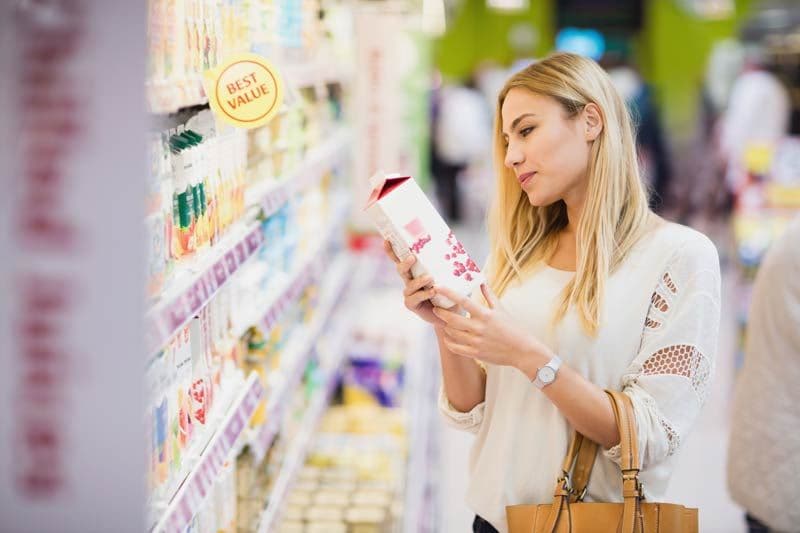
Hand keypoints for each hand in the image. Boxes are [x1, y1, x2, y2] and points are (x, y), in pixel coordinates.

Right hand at [383, 240, 445, 326]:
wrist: (451, 313)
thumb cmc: (449, 291)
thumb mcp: (449, 275)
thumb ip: (448, 264)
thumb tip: (454, 245)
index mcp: (414, 271)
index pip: (401, 259)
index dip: (393, 250)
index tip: (387, 240)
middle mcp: (409, 280)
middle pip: (401, 269)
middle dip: (404, 263)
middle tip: (412, 257)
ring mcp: (409, 293)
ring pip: (410, 285)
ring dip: (419, 280)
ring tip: (430, 278)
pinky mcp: (411, 304)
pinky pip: (416, 297)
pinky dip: (425, 293)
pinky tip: (433, 291)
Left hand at [431, 284, 550, 367]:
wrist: (522, 351)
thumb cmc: (513, 328)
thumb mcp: (501, 310)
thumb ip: (489, 295)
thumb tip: (482, 282)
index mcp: (485, 315)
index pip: (463, 301)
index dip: (448, 293)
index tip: (438, 287)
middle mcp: (479, 328)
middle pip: (452, 319)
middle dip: (441, 313)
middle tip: (436, 308)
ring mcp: (476, 342)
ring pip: (452, 333)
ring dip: (445, 327)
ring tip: (444, 322)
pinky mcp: (475, 353)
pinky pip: (456, 347)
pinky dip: (449, 341)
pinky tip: (448, 337)